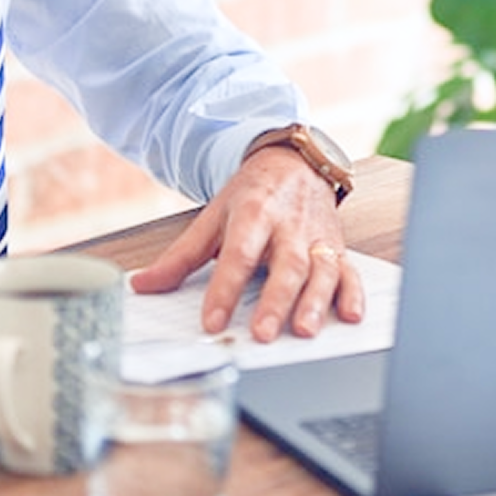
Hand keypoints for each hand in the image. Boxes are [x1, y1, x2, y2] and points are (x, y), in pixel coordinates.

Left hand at [129, 149, 365, 340]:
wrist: (295, 162)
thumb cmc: (254, 195)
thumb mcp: (214, 217)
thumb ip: (181, 256)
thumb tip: (142, 285)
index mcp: (254, 214)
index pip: (238, 254)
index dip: (225, 289)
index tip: (213, 321)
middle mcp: (289, 226)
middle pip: (286, 264)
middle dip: (276, 300)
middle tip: (262, 333)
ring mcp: (317, 237)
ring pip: (321, 270)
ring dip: (315, 301)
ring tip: (303, 330)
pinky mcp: (337, 247)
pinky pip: (350, 271)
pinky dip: (353, 293)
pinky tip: (350, 315)